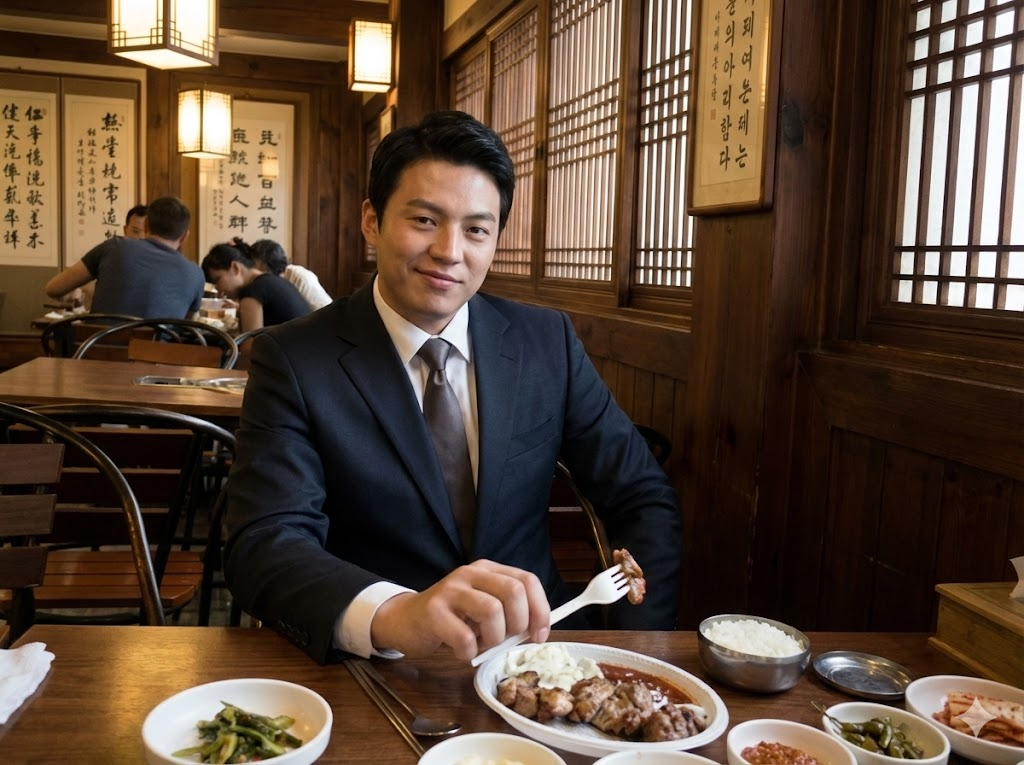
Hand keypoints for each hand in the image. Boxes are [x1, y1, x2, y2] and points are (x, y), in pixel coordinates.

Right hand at [370, 560, 550, 660]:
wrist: (405, 620)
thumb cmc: (452, 619)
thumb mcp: (482, 609)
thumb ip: (509, 613)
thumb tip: (538, 631)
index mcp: (488, 570)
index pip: (527, 581)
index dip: (540, 610)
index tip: (540, 636)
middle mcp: (471, 573)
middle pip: (513, 592)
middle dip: (519, 624)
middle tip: (507, 640)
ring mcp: (451, 589)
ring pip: (492, 611)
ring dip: (493, 639)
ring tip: (480, 645)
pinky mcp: (433, 610)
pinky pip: (465, 637)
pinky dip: (469, 652)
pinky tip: (461, 651)